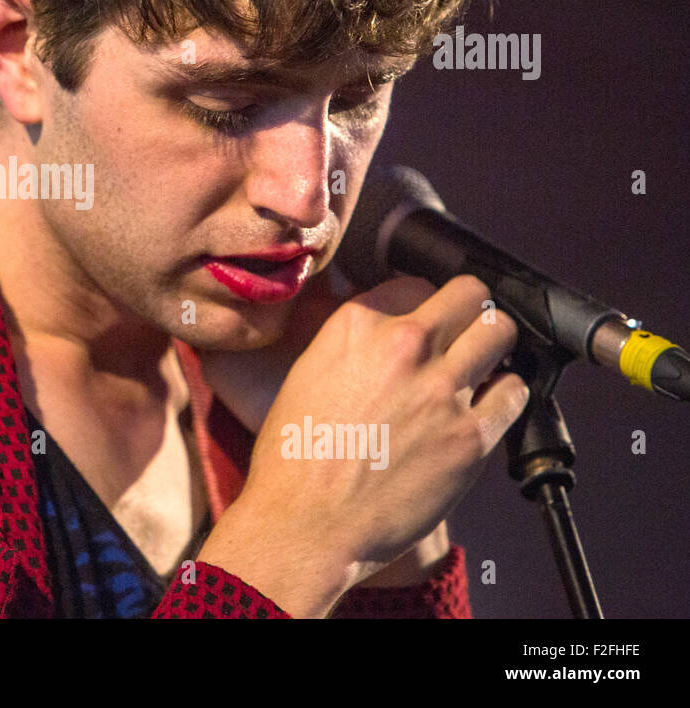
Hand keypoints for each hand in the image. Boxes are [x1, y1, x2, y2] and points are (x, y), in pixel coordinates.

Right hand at [196, 273, 528, 617]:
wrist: (304, 524)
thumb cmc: (294, 458)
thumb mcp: (305, 375)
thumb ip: (349, 343)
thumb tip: (379, 330)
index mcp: (356, 326)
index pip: (413, 284)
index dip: (422, 304)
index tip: (425, 322)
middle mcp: (403, 346)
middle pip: (469, 294)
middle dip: (469, 311)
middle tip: (463, 333)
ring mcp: (442, 389)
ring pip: (501, 332)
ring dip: (493, 346)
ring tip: (480, 367)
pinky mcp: (471, 436)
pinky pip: (515, 392)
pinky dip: (505, 395)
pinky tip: (485, 408)